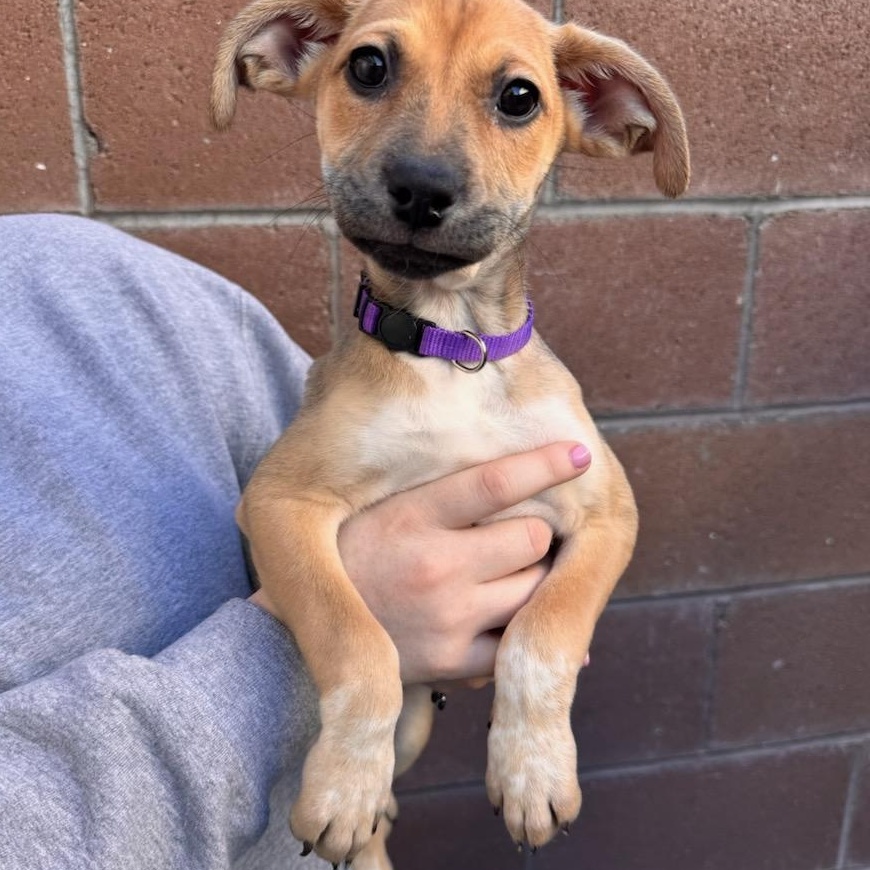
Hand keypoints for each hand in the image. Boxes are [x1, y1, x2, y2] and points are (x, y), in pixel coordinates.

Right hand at [335, 442, 591, 683]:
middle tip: (511, 539)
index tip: (581, 454)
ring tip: (497, 577)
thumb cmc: (351, 557)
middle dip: (534, 536)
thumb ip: (440, 495)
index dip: (544, 465)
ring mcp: (446, 616)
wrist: (301, 634)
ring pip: (534, 588)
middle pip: (531, 538)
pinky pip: (516, 640)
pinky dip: (520, 628)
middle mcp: (432, 565)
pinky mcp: (451, 661)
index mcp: (411, 516)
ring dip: (530, 579)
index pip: (493, 483)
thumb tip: (514, 477)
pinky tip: (503, 618)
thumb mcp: (382, 510)